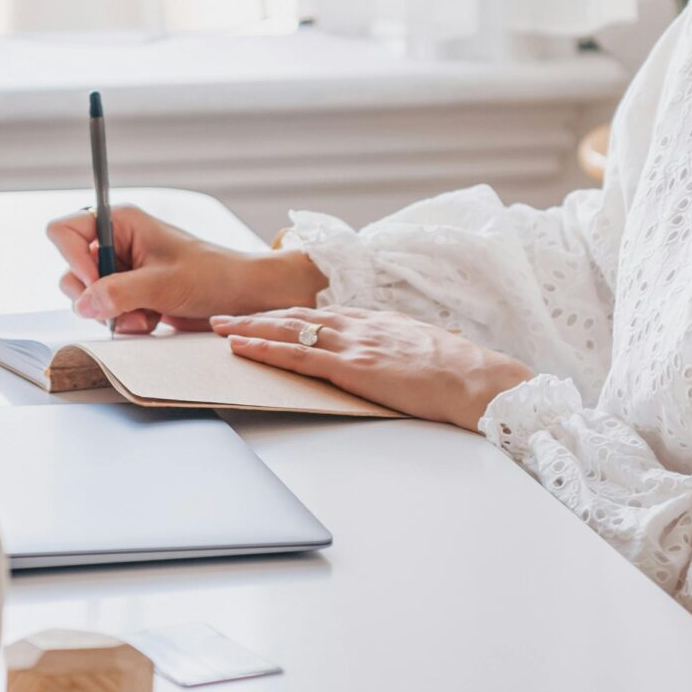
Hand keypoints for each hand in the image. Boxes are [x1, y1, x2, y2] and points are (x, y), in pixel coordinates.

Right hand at [49, 204, 326, 336]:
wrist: (241, 296)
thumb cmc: (212, 276)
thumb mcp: (164, 284)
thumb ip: (119, 292)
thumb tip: (84, 304)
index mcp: (120, 222)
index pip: (63, 231)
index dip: (72, 259)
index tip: (97, 282)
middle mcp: (114, 242)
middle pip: (70, 270)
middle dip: (94, 296)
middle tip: (126, 307)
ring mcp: (120, 269)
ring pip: (85, 297)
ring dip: (112, 314)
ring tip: (146, 315)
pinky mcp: (128, 292)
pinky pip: (105, 312)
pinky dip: (124, 322)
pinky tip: (151, 319)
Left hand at [212, 305, 531, 431]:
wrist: (474, 378)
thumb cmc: (459, 372)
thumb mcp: (424, 350)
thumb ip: (399, 349)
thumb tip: (392, 358)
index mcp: (376, 321)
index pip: (321, 313)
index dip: (287, 314)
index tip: (263, 314)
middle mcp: (358, 325)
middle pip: (296, 315)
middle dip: (257, 315)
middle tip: (223, 315)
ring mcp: (352, 343)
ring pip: (288, 330)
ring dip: (249, 328)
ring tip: (217, 327)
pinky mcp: (350, 366)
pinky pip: (297, 355)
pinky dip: (264, 349)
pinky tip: (241, 347)